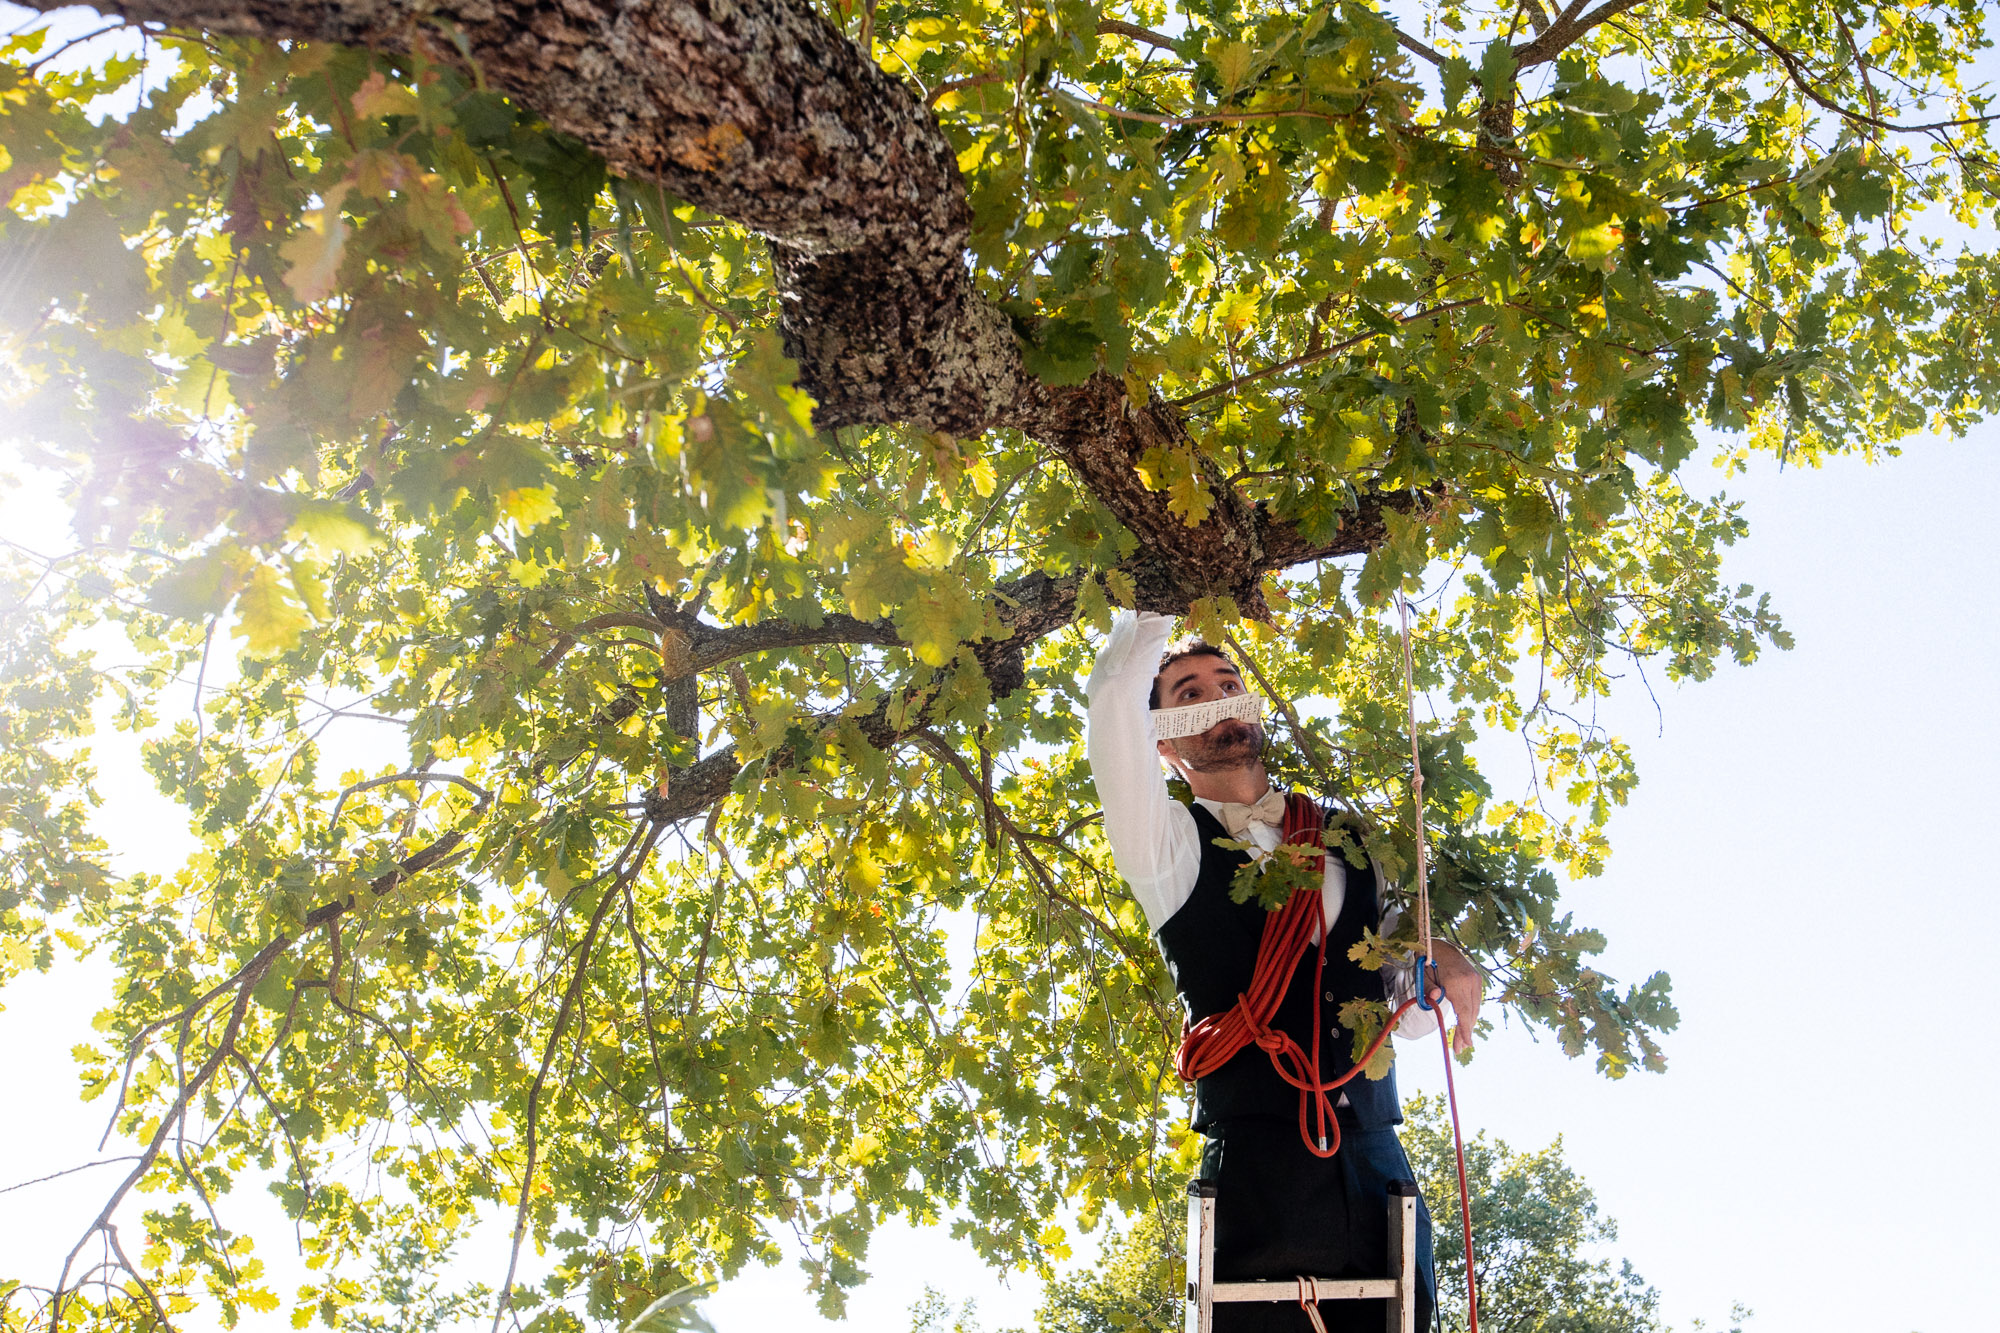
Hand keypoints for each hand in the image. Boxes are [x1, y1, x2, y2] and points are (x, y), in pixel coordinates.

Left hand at [1424, 940, 1482, 1054]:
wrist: (1440, 945)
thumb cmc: (1427, 962)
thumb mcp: (1422, 976)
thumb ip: (1428, 989)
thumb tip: (1435, 998)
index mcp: (1456, 981)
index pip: (1463, 1011)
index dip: (1465, 1029)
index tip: (1466, 1044)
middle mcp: (1470, 981)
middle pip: (1470, 1013)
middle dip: (1466, 1031)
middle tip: (1460, 1048)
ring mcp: (1475, 979)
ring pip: (1475, 1008)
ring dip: (1469, 1024)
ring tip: (1462, 1040)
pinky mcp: (1477, 979)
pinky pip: (1475, 1001)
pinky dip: (1471, 1013)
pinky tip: (1465, 1023)